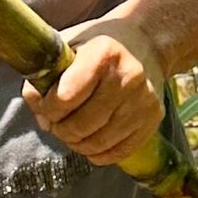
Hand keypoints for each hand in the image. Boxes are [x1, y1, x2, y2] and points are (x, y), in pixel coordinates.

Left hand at [20, 17, 167, 167]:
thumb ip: (45, 78)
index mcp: (103, 51)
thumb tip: (44, 121)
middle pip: (81, 125)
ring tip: (71, 132)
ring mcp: (144, 99)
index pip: (65, 96)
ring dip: (76, 144)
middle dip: (60, 129)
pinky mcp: (154, 119)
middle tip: (56, 123)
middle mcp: (129, 75)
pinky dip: (97, 153)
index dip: (48, 107)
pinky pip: (118, 152)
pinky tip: (90, 140)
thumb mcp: (67, 48)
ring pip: (98, 143)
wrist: (145, 43)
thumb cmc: (96, 46)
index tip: (46, 104)